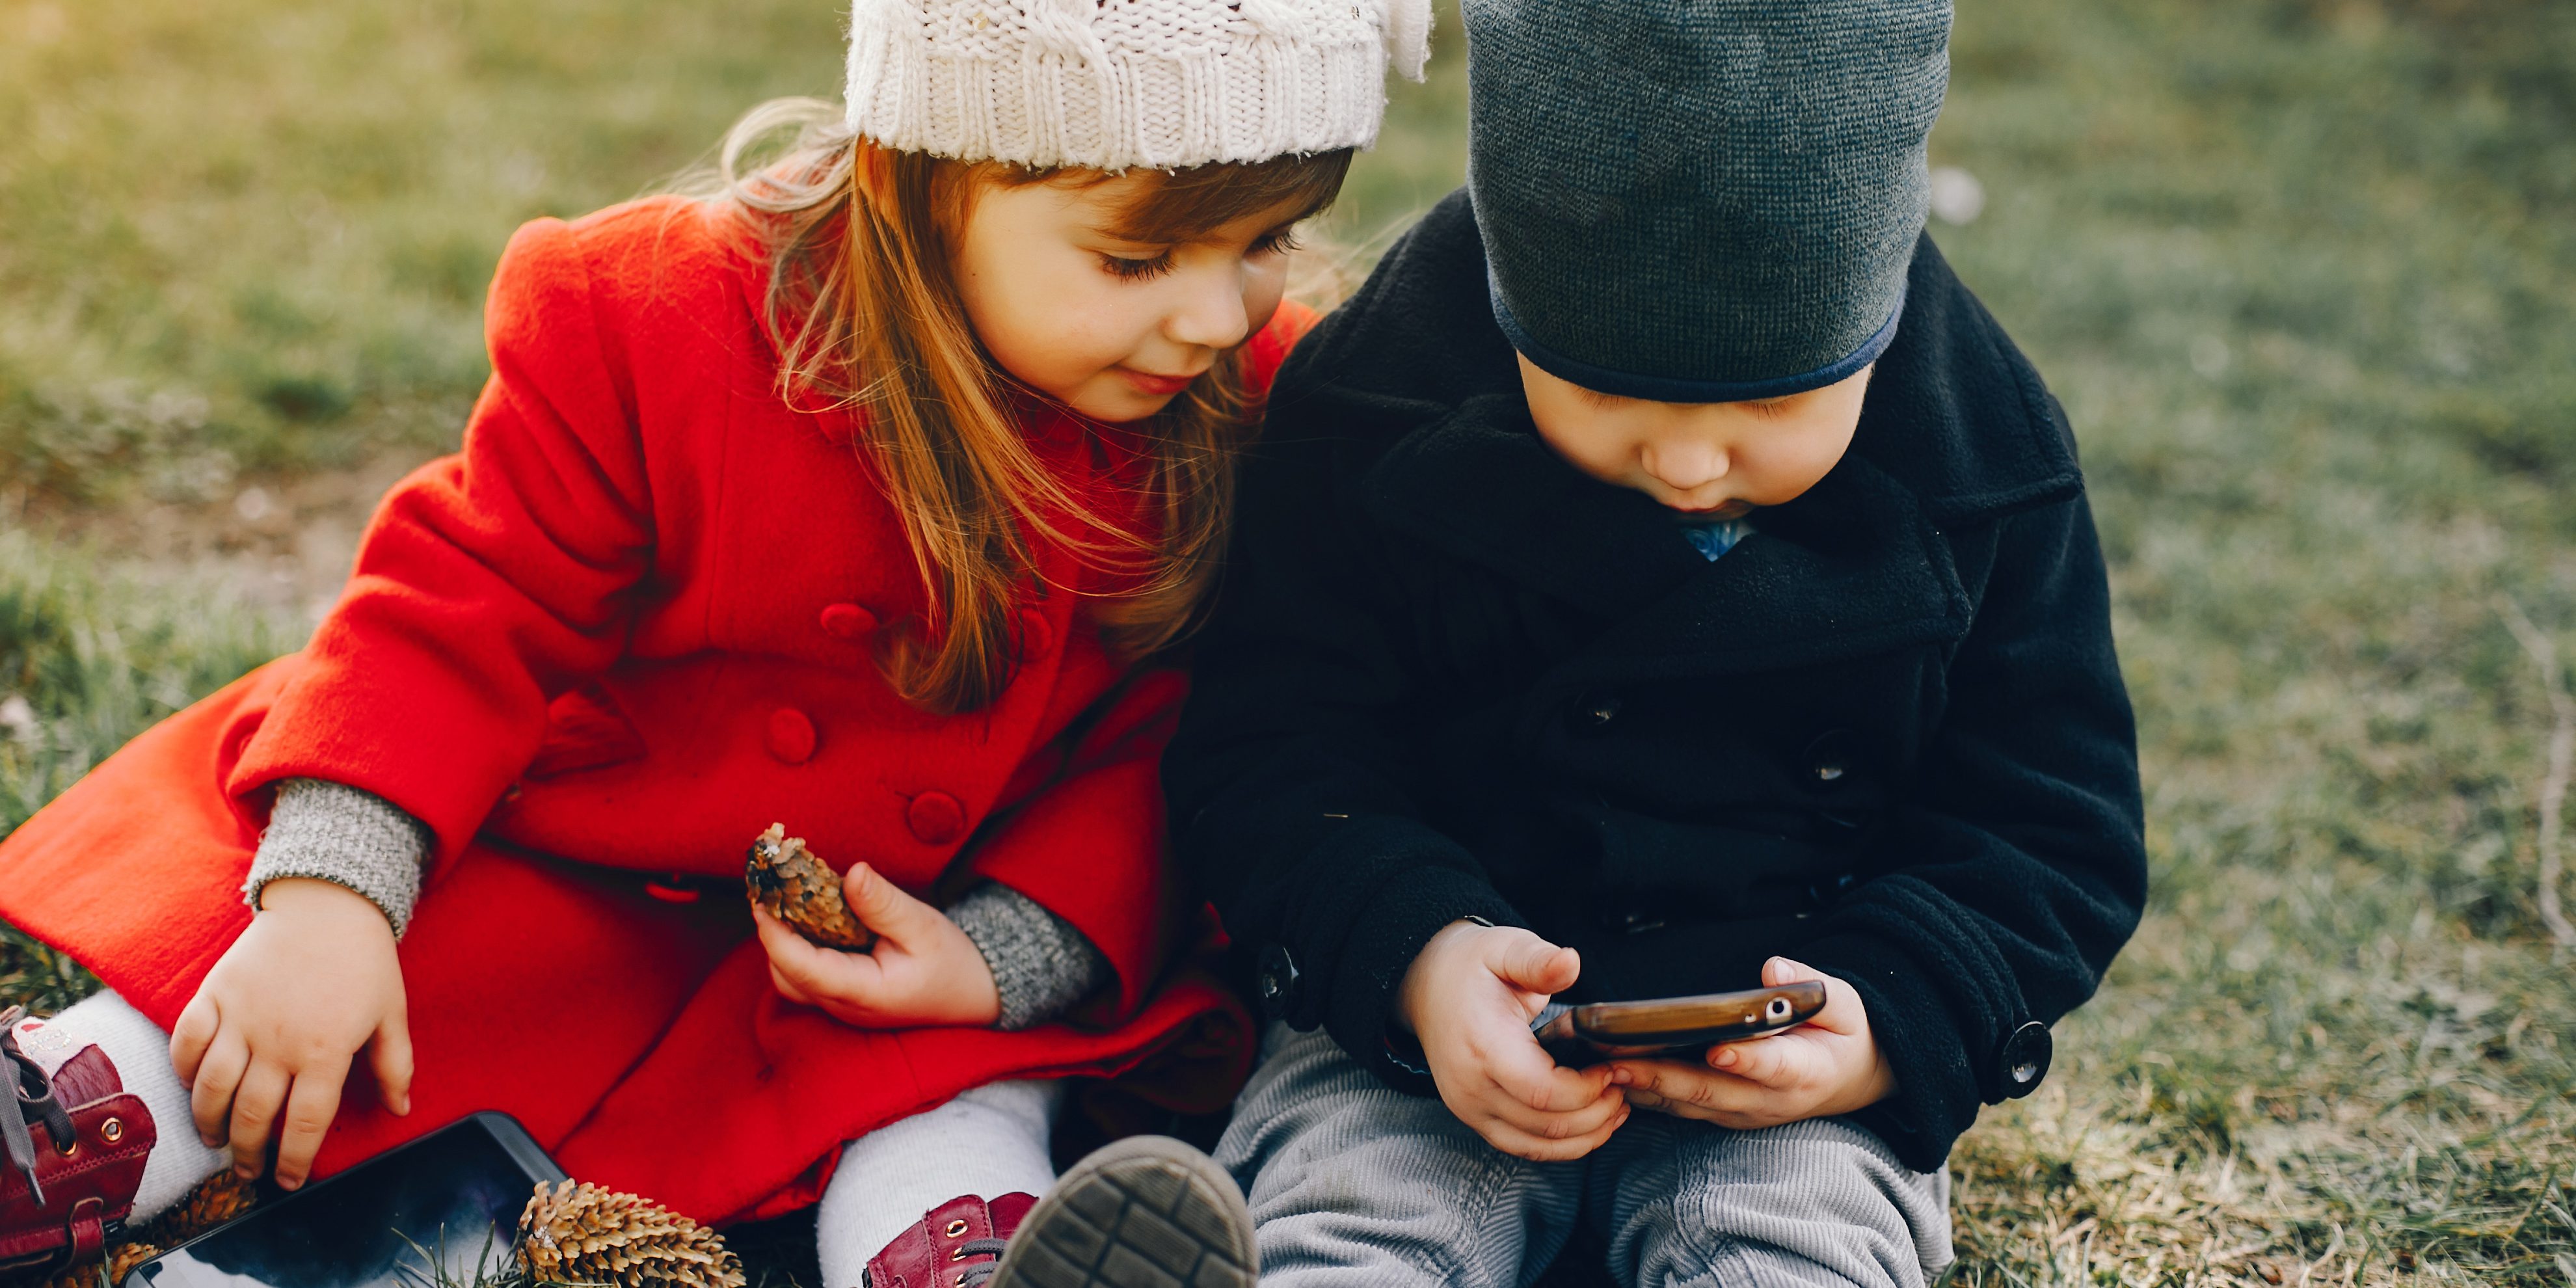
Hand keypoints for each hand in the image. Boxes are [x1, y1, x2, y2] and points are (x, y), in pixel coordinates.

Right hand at [169, 878, 412, 1189]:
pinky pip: (187, 1041)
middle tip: (247, 1170)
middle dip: (248, 1152)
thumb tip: (400, 1109)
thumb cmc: (364, 961)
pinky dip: (184, 1069)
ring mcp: (241, 1017)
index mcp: (326, 1049)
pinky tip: (192, 1086)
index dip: (295, 1160)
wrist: (328, 903)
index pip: (305, 1122)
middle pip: (253, 1114)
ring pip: (212, 1087)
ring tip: (216, 1140)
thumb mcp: (392, 1012)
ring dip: (209, 1122)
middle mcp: (278, 1039)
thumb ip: (395, 1065)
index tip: (289, 1180)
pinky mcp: (215, 994)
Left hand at [751, 863, 1000, 1027]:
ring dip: (784, 943)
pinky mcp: (844, 998)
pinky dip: (800, 948)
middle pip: (788, 977)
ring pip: (793, 980)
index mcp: (865, 994)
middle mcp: (845, 1008)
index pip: (804, 970)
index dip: (775, 937)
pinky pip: (808, 977)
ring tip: (788, 900)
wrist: (974, 994)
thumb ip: (884, 904)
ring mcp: (842, 1008)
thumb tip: (851, 872)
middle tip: (772, 892)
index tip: (761, 902)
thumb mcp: (925, 927)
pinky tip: (810, 917)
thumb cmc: (951, 963)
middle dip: (773, 937)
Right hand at [1393, 920, 1626, 1160]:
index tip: (1611, 1068)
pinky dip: (1562, 1145)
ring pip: (1539, 1146)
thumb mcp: (1505, 948)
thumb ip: (1538, 959)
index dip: (1587, 1090)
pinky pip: (1525, 1147)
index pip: (1544, 1092)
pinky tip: (1589, 1124)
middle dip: (1597, 1113)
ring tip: (1615, 1108)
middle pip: (1547, 1125)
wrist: (1427, 987)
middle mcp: (1471, 1086)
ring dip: (1586, 1136)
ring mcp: (1470, 1108)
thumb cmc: (1470, 968)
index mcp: (1482, 1045)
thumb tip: (1569, 962)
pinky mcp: (1476, 1119)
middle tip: (1623, 1086)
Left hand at [1608, 956, 1892, 1129]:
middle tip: (1619, 1061)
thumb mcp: (1842, 1004)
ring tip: (1602, 1068)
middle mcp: (1770, 1099)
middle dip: (1663, 1077)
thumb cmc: (1840, 1034)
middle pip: (1714, 1090)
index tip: (1719, 1050)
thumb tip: (1773, 970)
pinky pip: (1683, 1109)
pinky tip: (1613, 1077)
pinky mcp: (1726, 1114)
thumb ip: (1810, 986)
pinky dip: (1648, 1095)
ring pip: (1690, 1104)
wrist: (1847, 1079)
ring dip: (1645, 1088)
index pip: (1775, 1065)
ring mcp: (1745, 1112)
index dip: (1747, 1060)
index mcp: (1806, 1069)